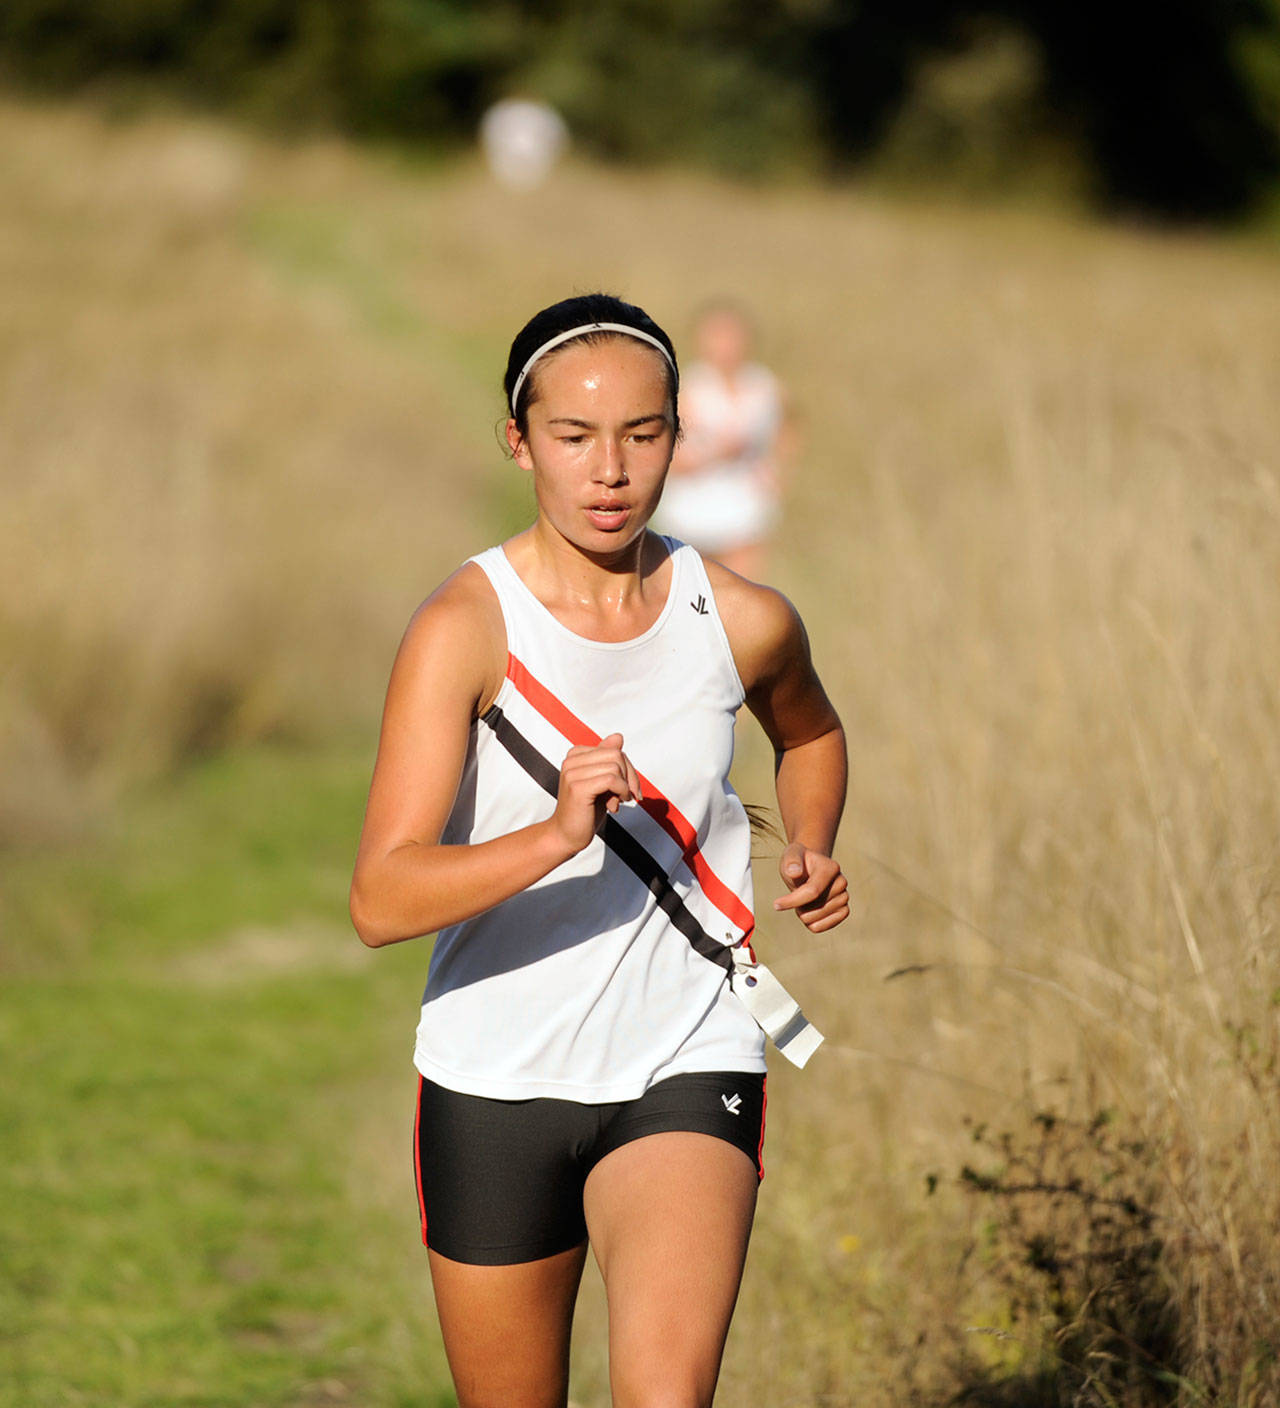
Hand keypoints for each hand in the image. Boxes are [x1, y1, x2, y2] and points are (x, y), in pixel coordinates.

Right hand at [551, 733, 641, 854]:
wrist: (566, 835)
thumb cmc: (586, 810)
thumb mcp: (602, 782)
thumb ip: (608, 760)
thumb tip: (618, 736)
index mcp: (576, 755)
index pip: (614, 749)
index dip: (627, 769)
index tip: (627, 789)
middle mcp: (571, 760)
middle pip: (616, 755)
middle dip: (630, 777)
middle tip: (627, 797)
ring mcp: (572, 773)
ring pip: (615, 767)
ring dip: (624, 788)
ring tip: (616, 803)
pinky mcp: (577, 787)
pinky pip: (612, 780)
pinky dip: (620, 792)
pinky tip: (615, 806)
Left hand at [773, 842, 848, 932]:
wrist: (809, 869)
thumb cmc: (798, 862)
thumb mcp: (791, 856)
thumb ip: (791, 861)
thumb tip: (794, 872)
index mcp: (831, 868)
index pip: (812, 891)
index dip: (793, 900)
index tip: (776, 905)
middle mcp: (841, 883)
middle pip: (813, 907)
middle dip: (798, 905)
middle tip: (796, 893)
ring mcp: (844, 898)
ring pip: (816, 919)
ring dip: (803, 913)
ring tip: (803, 900)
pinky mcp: (843, 911)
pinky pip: (822, 927)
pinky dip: (810, 923)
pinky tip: (808, 911)